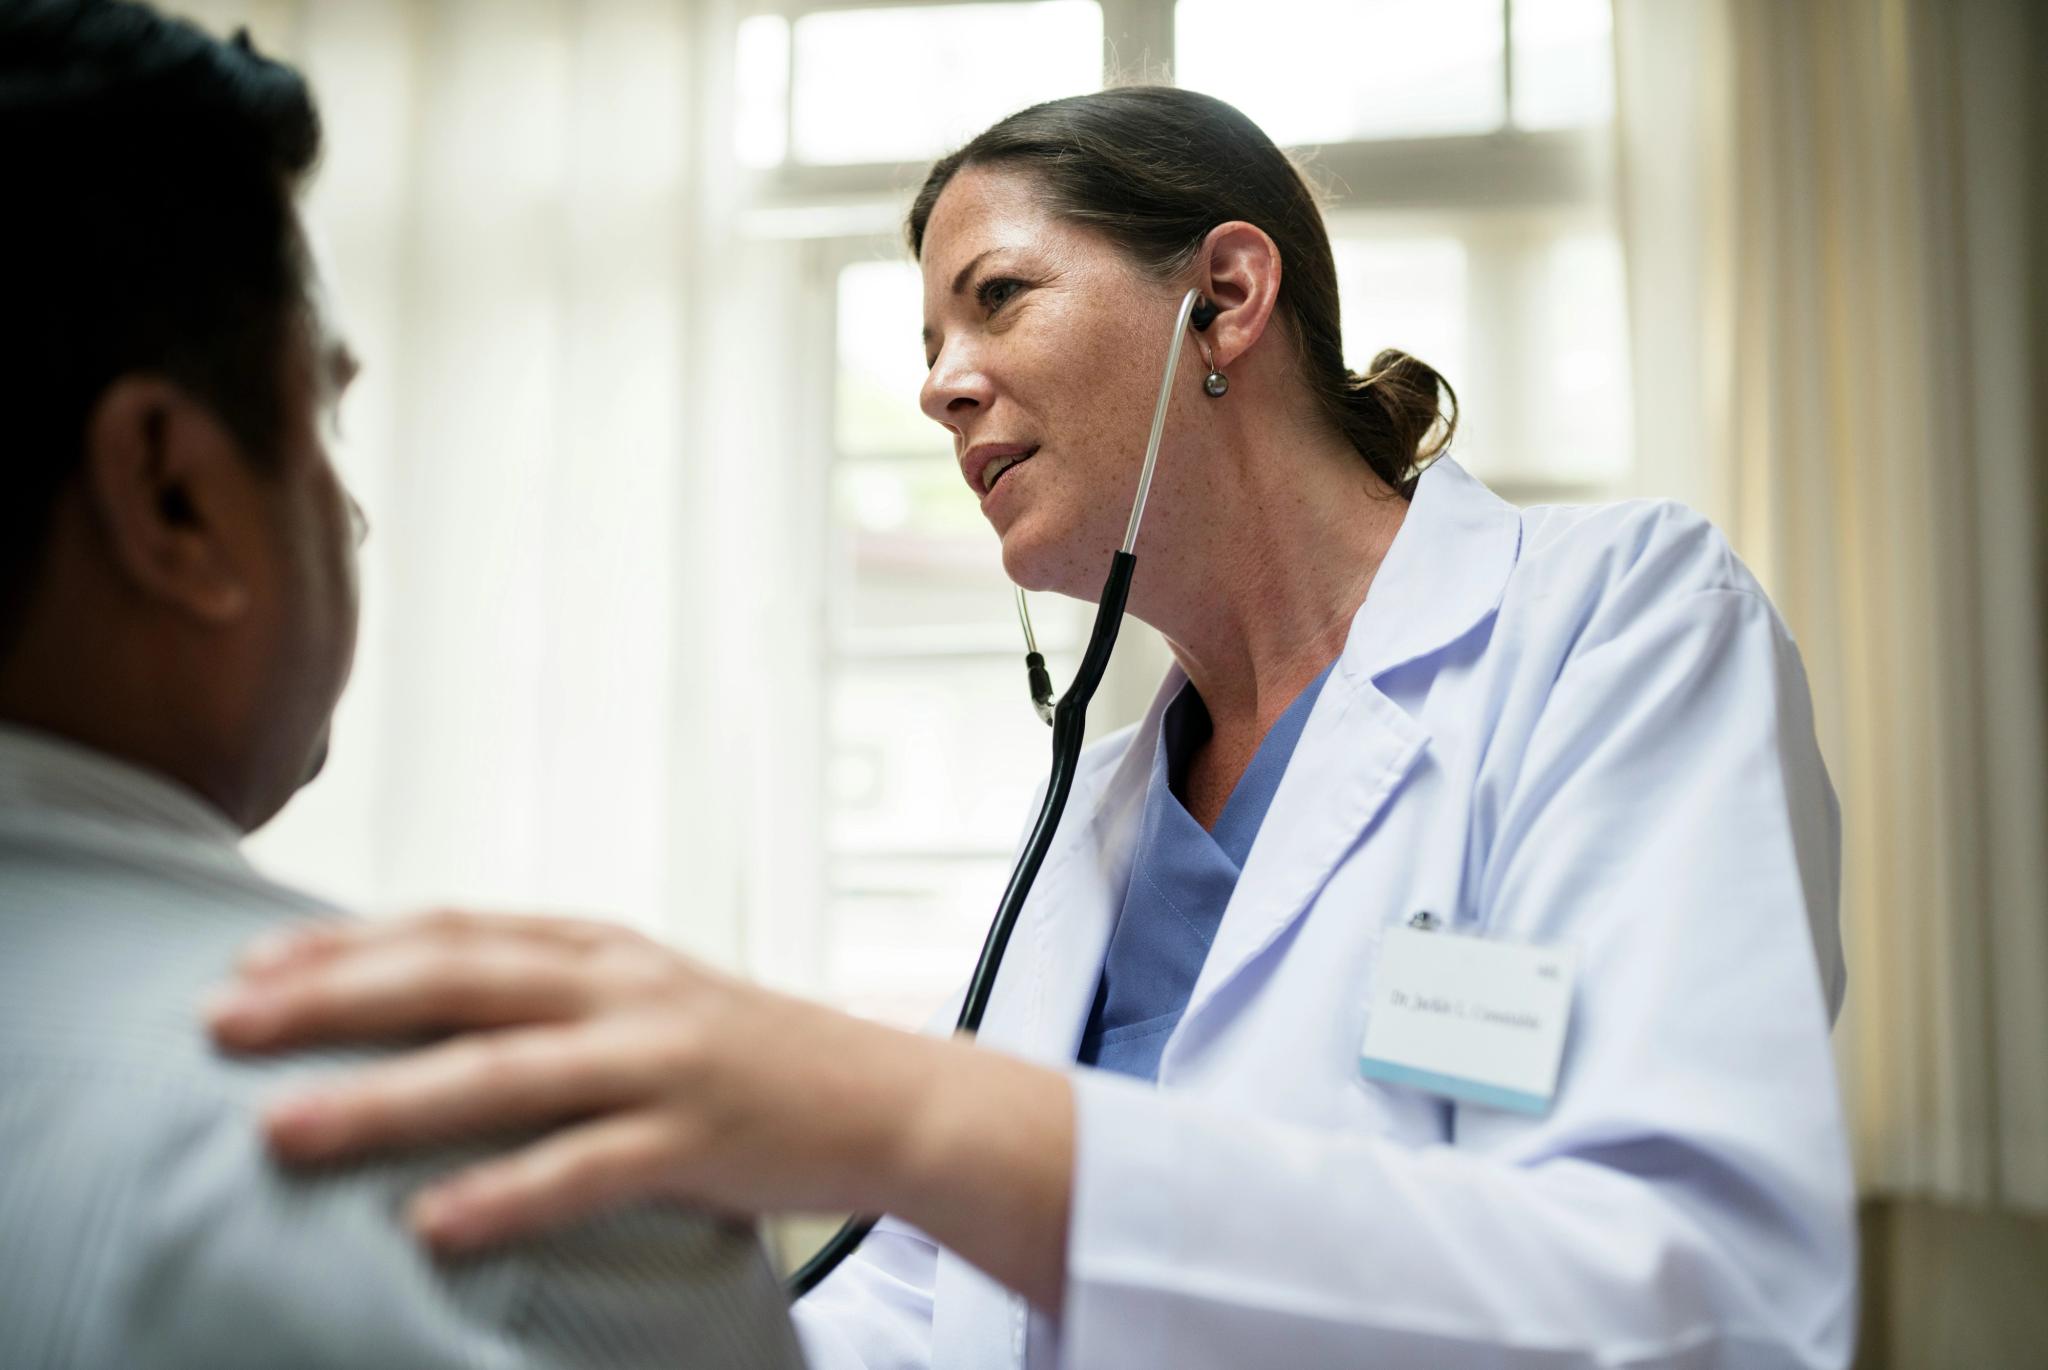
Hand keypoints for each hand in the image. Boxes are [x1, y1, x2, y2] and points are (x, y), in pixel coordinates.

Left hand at [206, 910, 1073, 1308]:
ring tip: (283, 1128)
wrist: (883, 1095)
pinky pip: (588, 1168)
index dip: (345, 942)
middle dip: (332, 998)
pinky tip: (432, 1225)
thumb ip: (544, 992)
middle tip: (221, 1023)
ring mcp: (662, 1059)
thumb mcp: (641, 996)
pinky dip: (508, 1194)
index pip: (454, 928)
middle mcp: (623, 988)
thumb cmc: (742, 1052)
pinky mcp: (697, 1135)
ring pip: (504, 1072)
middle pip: (458, 978)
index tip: (245, 963)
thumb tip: (408, 1004)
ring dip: (386, 1098)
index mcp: (602, 947)